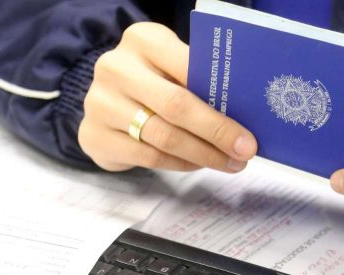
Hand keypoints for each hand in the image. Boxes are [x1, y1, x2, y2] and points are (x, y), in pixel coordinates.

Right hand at [79, 22, 256, 171]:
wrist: (104, 103)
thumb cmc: (151, 82)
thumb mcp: (171, 67)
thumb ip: (198, 81)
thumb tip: (244, 115)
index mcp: (142, 40)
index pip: (188, 68)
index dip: (222, 101)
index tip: (249, 130)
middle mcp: (116, 67)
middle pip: (176, 105)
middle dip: (217, 133)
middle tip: (245, 152)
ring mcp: (99, 103)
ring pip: (163, 136)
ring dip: (202, 155)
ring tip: (229, 163)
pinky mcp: (93, 135)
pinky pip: (148, 156)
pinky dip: (180, 164)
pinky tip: (198, 164)